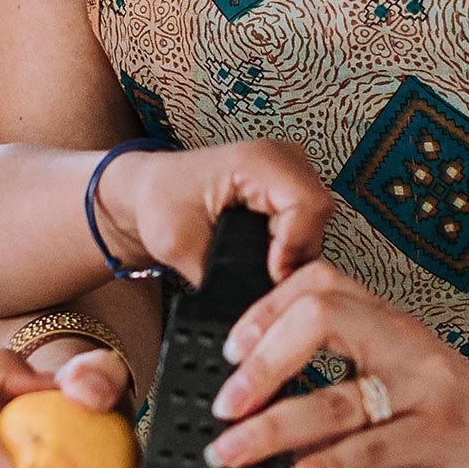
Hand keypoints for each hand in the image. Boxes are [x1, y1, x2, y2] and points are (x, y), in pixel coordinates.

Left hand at [95, 139, 332, 286]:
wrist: (150, 189)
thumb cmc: (160, 203)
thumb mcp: (179, 244)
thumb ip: (216, 277)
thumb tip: (245, 310)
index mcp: (255, 160)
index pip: (306, 204)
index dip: (295, 244)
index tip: (274, 273)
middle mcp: (281, 157)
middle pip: (317, 214)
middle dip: (295, 253)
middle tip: (268, 280)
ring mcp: (289, 168)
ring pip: (316, 220)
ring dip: (294, 250)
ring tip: (265, 271)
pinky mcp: (289, 185)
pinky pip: (308, 219)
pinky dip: (292, 243)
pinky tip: (268, 258)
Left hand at [208, 261, 468, 467]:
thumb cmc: (443, 404)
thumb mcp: (385, 378)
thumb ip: (328, 388)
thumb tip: (253, 415)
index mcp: (382, 319)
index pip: (316, 284)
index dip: (264, 311)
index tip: (229, 352)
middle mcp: (401, 341)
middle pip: (321, 319)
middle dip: (262, 363)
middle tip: (224, 405)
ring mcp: (424, 386)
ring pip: (338, 398)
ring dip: (274, 428)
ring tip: (232, 452)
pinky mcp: (441, 433)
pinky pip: (376, 446)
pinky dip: (333, 464)